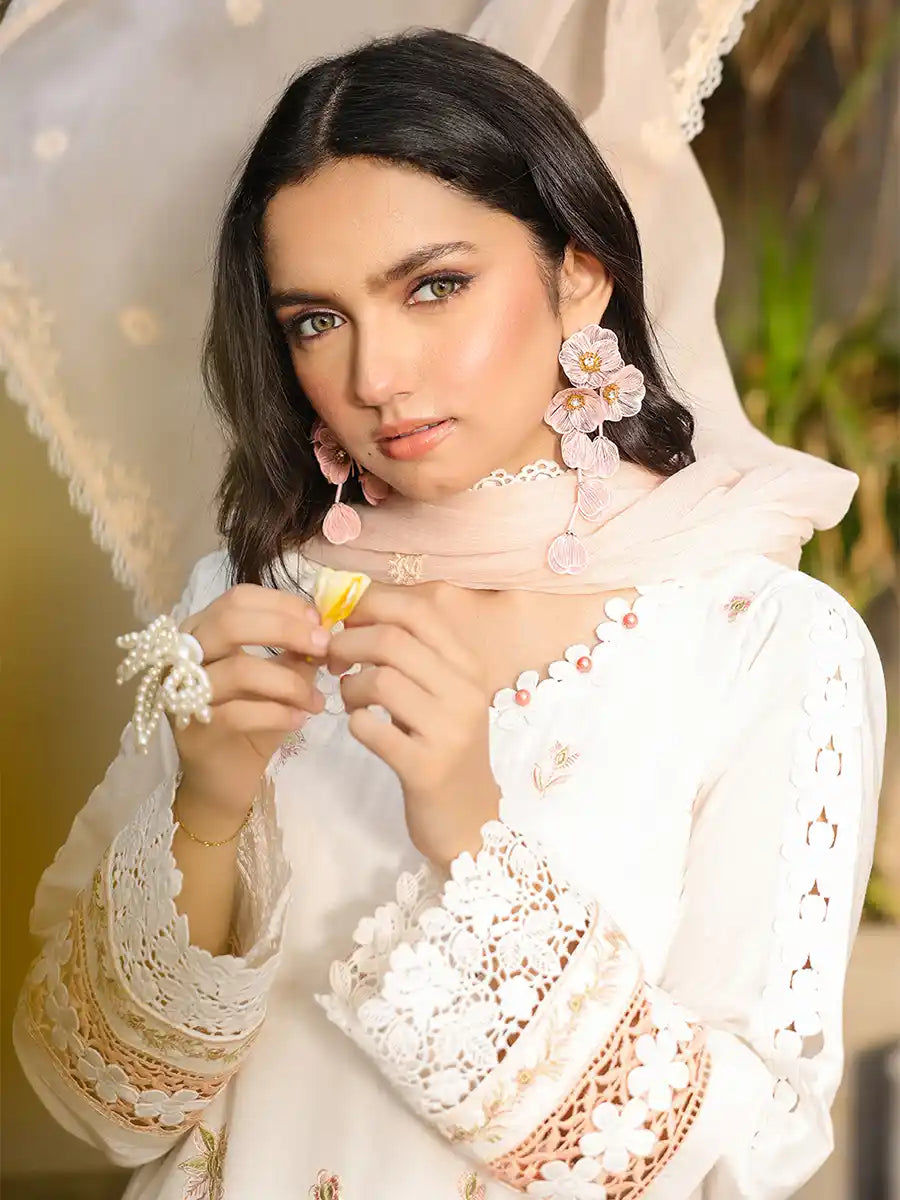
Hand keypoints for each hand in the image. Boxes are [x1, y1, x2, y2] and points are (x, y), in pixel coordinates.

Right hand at [172, 584, 330, 818]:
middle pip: (232, 622)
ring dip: (290, 683)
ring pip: (239, 669)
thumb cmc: (251, 720)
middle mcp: (183, 655)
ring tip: (317, 701)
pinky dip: (278, 714)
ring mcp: (183, 693)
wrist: (222, 781)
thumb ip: (294, 652)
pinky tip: (300, 720)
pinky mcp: (193, 731)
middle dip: (286, 630)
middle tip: (324, 648)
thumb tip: (325, 630)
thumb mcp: (277, 678)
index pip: (239, 598)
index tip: (319, 622)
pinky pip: (240, 713)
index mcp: (202, 631)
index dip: (282, 604)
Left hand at [325, 581, 500, 869]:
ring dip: (350, 686)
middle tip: (331, 659)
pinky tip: (361, 727)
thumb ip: (411, 655)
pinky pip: (371, 728)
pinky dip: (355, 722)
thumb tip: (354, 612)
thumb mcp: (441, 694)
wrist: (470, 819)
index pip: (418, 609)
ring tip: (351, 699)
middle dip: (347, 642)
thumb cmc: (444, 747)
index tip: (343, 617)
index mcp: (468, 665)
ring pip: (380, 680)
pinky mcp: (427, 768)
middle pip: (392, 640)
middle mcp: (465, 691)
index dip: (371, 603)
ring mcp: (448, 730)